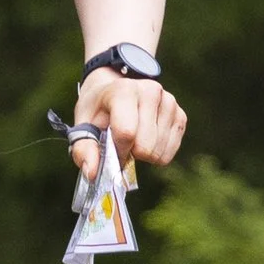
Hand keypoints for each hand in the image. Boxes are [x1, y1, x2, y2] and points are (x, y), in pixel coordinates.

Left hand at [73, 65, 187, 177]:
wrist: (114, 92)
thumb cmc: (98, 111)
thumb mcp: (82, 126)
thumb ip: (83, 150)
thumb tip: (92, 173)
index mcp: (124, 90)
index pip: (126, 133)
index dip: (117, 151)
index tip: (110, 150)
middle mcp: (151, 91)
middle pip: (145, 146)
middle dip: (130, 153)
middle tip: (121, 143)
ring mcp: (169, 102)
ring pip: (158, 152)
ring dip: (143, 155)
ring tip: (133, 138)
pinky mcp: (180, 115)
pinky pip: (170, 152)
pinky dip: (156, 154)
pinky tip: (146, 139)